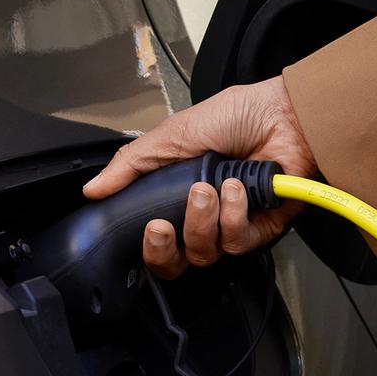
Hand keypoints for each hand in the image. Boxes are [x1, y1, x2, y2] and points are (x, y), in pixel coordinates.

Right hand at [83, 78, 315, 279]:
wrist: (283, 114)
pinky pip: (238, 242)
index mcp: (179, 196)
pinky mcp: (262, 228)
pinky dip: (234, 216)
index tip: (147, 226)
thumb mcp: (172, 135)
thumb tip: (93, 188)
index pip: (158, 241)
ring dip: (203, 219)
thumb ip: (131, 164)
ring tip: (210, 187)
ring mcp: (233, 224)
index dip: (150, 246)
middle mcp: (205, 216)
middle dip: (166, 247)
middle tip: (163, 224)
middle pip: (178, 261)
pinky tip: (237, 190)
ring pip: (206, 252)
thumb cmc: (237, 116)